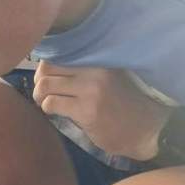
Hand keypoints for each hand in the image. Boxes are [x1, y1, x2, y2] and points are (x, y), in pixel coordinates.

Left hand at [33, 63, 170, 160]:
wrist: (146, 131)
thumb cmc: (125, 105)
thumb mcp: (109, 79)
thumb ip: (86, 71)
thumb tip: (48, 68)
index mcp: (100, 61)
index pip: (61, 53)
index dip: (47, 67)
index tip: (49, 78)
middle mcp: (95, 71)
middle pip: (48, 67)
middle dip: (39, 81)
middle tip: (44, 93)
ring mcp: (91, 90)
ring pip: (45, 85)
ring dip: (40, 96)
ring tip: (46, 103)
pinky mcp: (86, 111)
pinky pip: (51, 104)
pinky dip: (47, 108)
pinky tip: (55, 113)